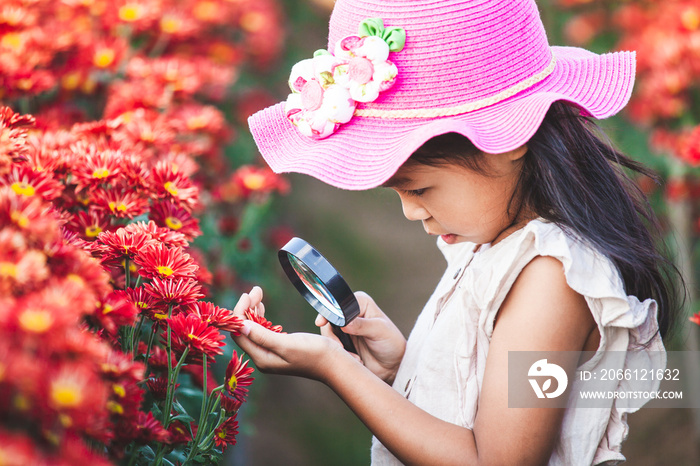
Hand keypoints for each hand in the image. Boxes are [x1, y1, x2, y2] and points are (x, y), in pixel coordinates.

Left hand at [231, 286, 348, 381]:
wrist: (334, 364)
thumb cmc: (314, 354)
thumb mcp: (287, 344)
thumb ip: (262, 336)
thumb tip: (240, 326)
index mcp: (262, 358)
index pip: (240, 334)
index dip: (239, 313)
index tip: (247, 295)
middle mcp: (262, 356)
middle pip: (244, 330)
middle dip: (246, 308)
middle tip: (255, 290)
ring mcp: (270, 352)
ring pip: (253, 328)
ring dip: (253, 310)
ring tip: (258, 292)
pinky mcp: (278, 347)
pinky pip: (262, 329)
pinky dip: (260, 316)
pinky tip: (261, 306)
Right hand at [317, 291, 405, 383]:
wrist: (393, 366)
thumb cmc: (392, 344)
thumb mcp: (380, 331)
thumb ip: (363, 325)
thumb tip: (345, 323)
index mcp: (361, 303)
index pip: (340, 303)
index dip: (330, 312)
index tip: (322, 323)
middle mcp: (351, 312)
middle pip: (329, 318)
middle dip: (332, 335)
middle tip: (340, 347)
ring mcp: (345, 327)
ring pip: (328, 333)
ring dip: (337, 347)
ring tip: (354, 357)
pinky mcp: (343, 342)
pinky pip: (332, 346)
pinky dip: (340, 354)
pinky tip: (355, 359)